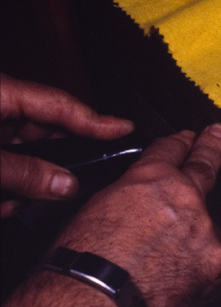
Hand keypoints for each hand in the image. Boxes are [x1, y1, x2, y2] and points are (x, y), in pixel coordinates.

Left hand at [0, 73, 133, 216]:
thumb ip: (26, 172)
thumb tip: (66, 184)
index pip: (60, 104)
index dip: (95, 120)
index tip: (123, 129)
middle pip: (43, 135)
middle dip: (47, 169)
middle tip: (59, 189)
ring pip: (24, 157)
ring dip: (21, 186)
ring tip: (11, 201)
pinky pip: (6, 166)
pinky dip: (5, 188)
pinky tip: (1, 201)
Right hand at [52, 124, 220, 306]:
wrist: (95, 301)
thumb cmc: (85, 261)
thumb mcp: (97, 207)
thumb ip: (134, 195)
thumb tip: (145, 198)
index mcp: (151, 180)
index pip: (172, 150)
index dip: (180, 143)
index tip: (189, 139)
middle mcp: (185, 200)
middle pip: (205, 167)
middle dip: (213, 146)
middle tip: (218, 135)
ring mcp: (205, 231)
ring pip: (210, 228)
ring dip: (196, 237)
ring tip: (167, 260)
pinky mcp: (218, 263)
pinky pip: (219, 262)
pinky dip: (205, 268)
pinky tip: (182, 277)